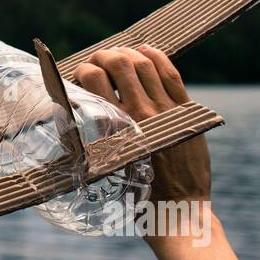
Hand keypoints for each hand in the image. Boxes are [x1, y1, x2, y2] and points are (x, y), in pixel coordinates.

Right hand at [75, 45, 209, 204]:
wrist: (179, 208)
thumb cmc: (137, 194)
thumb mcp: (106, 164)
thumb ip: (93, 136)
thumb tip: (73, 115)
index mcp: (119, 126)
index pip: (95, 80)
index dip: (83, 71)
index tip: (80, 75)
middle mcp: (143, 112)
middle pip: (120, 63)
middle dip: (103, 56)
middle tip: (96, 61)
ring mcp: (168, 109)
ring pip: (145, 63)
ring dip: (127, 53)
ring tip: (117, 55)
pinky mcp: (186, 111)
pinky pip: (171, 74)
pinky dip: (157, 57)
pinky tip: (145, 51)